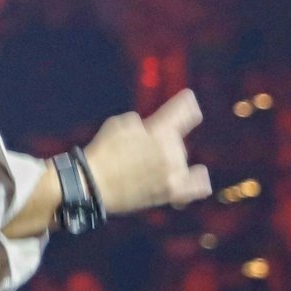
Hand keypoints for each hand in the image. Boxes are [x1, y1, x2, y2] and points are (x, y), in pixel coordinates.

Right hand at [80, 89, 209, 213]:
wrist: (93, 184)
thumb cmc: (102, 152)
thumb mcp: (118, 124)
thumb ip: (142, 123)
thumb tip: (151, 130)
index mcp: (161, 131)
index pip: (184, 112)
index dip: (186, 103)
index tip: (188, 98)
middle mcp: (173, 151)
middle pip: (174, 140)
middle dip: (159, 141)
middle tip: (134, 151)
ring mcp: (174, 173)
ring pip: (178, 160)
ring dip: (164, 159)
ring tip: (141, 167)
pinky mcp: (171, 192)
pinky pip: (195, 187)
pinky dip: (197, 181)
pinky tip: (197, 175)